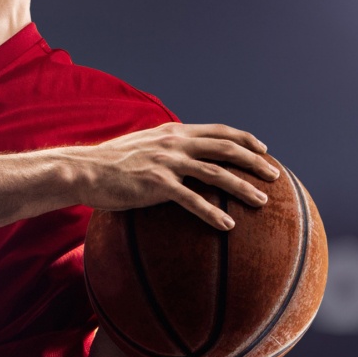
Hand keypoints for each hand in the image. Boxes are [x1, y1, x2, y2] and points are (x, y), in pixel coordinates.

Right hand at [66, 122, 279, 231]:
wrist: (83, 170)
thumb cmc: (109, 164)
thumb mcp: (141, 147)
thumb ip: (164, 149)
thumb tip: (180, 162)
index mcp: (173, 132)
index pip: (218, 131)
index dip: (244, 138)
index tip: (263, 149)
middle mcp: (175, 143)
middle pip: (226, 149)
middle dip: (255, 161)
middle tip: (275, 174)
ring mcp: (168, 162)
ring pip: (217, 173)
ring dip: (243, 187)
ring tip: (262, 201)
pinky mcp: (158, 184)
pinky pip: (193, 200)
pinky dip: (213, 213)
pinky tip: (228, 225)